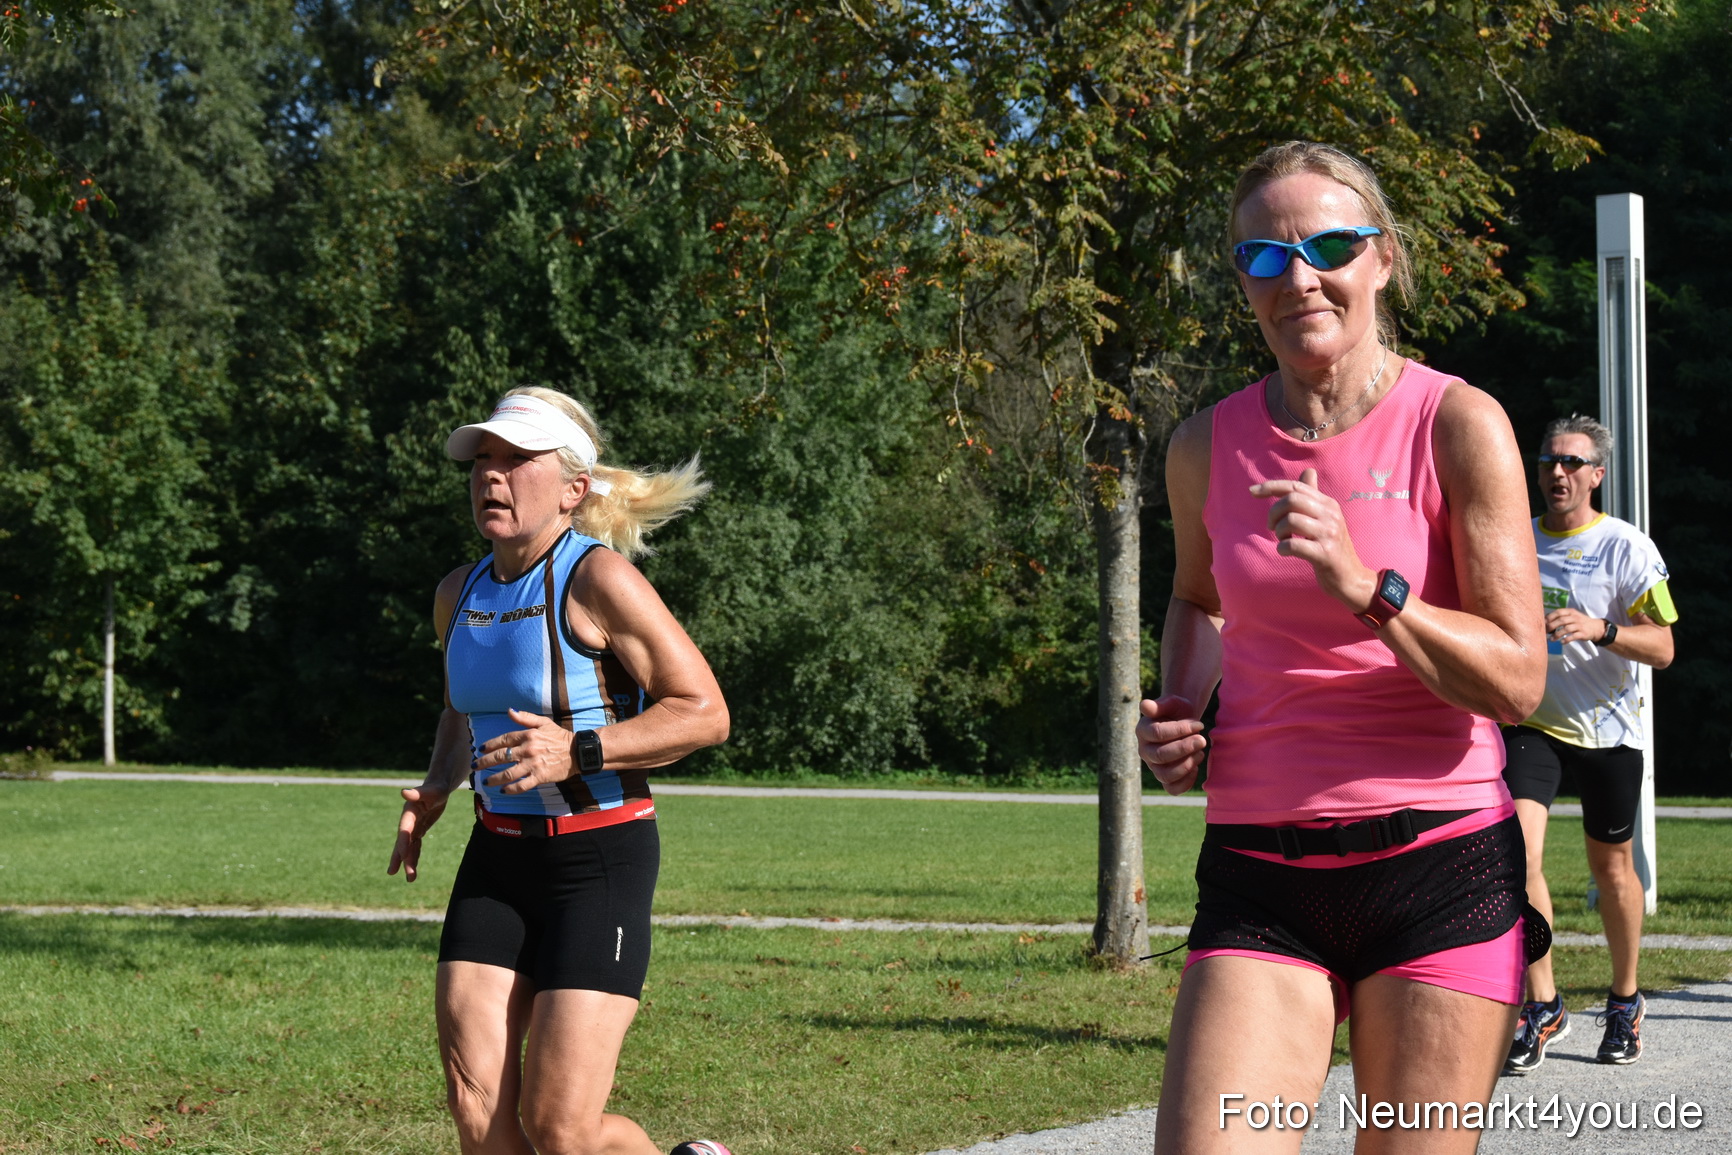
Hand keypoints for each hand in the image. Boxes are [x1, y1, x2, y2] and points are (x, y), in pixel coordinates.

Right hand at [389, 785, 449, 881]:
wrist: (438, 787)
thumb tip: (404, 791)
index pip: (405, 830)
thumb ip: (418, 792)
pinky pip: (415, 846)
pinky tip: (413, 868)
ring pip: (409, 848)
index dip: (403, 843)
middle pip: (404, 843)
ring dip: (409, 862)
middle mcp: (408, 822)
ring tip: (410, 879)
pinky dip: (414, 856)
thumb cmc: (436, 787)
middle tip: (402, 875)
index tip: (402, 856)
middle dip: (403, 859)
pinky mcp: (419, 830)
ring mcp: (413, 827)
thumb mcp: (431, 790)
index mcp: (409, 813)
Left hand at [476, 708, 577, 793]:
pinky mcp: (540, 777)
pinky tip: (503, 791)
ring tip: (486, 781)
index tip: (480, 750)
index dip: (490, 745)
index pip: (503, 740)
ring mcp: (533, 764)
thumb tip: (509, 711)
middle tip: (475, 766)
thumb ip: (525, 718)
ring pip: (508, 773)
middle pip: (501, 757)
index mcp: (528, 735)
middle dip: (485, 762)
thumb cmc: (559, 737)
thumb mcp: (543, 723)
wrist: (578, 752)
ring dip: (494, 778)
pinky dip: (511, 789)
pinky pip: (522, 785)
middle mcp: (528, 749)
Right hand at [1137, 695, 1206, 795]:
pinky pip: (1172, 789)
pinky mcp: (1165, 778)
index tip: (1199, 725)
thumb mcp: (1172, 703)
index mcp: (1143, 730)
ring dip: (1187, 765)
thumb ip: (1160, 704)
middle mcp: (1144, 751)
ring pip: (1165, 775)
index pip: (1158, 734)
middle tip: (1202, 740)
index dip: (1180, 730)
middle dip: (1185, 748)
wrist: (1185, 723)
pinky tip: (1196, 767)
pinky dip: (1186, 782)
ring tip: (1200, 753)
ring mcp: (1154, 766)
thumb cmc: (1178, 711)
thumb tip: (1145, 705)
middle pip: (1161, 755)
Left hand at [1249, 467, 1376, 611]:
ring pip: (1291, 520)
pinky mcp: (1325, 554)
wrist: (1351, 577)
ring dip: (1279, 532)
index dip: (1271, 486)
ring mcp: (1329, 534)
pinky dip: (1283, 548)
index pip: (1296, 486)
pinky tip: (1285, 552)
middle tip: (1272, 527)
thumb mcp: (1325, 518)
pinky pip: (1294, 545)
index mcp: (1328, 504)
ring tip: (1283, 540)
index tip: (1252, 491)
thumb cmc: (1331, 547)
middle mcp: (1331, 515)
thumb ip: (1314, 496)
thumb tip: (1309, 471)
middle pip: (1292, 500)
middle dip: (1273, 513)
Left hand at [1544, 608, 1604, 645]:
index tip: (1543, 623)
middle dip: (1551, 626)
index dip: (1549, 617)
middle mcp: (1575, 617)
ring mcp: (1579, 625)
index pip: (1558, 612)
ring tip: (1551, 639)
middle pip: (1561, 620)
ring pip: (1567, 629)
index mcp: (1570, 612)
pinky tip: (1562, 642)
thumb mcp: (1571, 616)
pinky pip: (1574, 636)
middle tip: (1545, 632)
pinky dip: (1567, 639)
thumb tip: (1544, 622)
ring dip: (1557, 634)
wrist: (1595, 627)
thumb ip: (1560, 617)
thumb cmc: (1578, 622)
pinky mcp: (1583, 633)